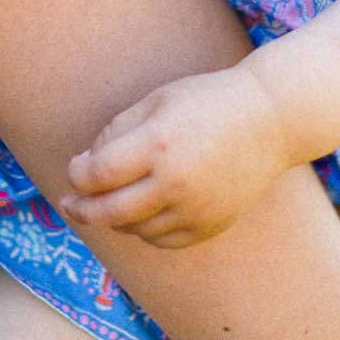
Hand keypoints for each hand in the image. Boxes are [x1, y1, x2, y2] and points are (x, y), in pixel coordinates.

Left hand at [60, 63, 297, 247]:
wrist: (270, 120)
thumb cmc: (208, 101)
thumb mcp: (159, 99)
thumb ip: (118, 129)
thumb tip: (86, 165)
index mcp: (158, 143)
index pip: (98, 173)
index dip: (77, 174)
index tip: (75, 167)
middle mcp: (175, 181)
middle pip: (109, 212)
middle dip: (80, 209)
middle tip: (68, 204)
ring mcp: (195, 208)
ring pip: (135, 230)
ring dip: (114, 219)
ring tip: (108, 203)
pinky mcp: (211, 224)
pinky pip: (164, 240)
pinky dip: (145, 231)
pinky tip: (140, 214)